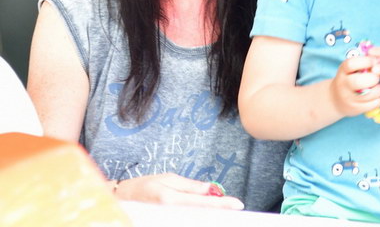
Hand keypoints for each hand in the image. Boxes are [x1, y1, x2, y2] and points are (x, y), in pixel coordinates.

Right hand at [113, 173, 243, 208]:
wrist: (120, 201)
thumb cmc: (144, 186)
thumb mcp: (168, 179)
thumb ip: (191, 187)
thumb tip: (212, 189)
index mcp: (170, 199)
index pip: (202, 203)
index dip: (222, 204)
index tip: (238, 204)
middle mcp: (169, 213)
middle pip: (201, 216)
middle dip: (219, 212)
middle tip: (235, 208)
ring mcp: (166, 220)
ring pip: (195, 219)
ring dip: (210, 214)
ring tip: (224, 208)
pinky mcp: (165, 221)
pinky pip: (187, 220)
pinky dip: (198, 216)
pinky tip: (208, 212)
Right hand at [329, 55, 379, 117]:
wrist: (334, 99)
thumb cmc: (348, 79)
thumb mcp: (350, 69)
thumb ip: (363, 63)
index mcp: (342, 71)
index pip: (351, 64)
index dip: (366, 61)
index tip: (375, 61)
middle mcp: (343, 84)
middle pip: (358, 81)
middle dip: (373, 78)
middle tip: (377, 77)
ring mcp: (348, 98)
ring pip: (368, 95)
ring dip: (378, 90)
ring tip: (379, 87)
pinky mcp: (355, 109)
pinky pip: (372, 104)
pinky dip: (379, 99)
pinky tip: (377, 96)